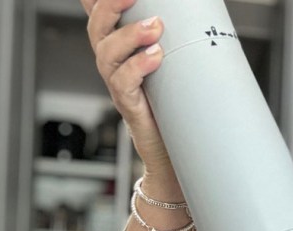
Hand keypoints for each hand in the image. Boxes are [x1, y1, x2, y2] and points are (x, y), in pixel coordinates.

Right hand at [81, 0, 172, 176]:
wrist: (172, 154)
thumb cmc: (172, 109)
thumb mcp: (172, 68)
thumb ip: (171, 43)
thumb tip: (195, 15)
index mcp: (121, 48)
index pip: (101, 16)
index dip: (97, 2)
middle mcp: (114, 63)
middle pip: (97, 27)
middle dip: (110, 6)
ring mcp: (118, 84)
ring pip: (107, 53)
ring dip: (130, 36)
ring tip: (155, 27)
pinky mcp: (127, 106)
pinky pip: (122, 82)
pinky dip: (137, 67)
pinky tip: (156, 57)